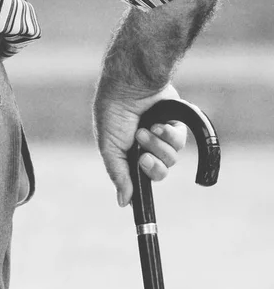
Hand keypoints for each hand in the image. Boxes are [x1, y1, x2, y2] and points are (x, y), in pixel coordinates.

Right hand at [93, 83, 186, 207]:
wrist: (129, 86)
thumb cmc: (113, 114)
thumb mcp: (109, 148)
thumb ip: (118, 175)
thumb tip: (122, 203)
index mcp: (127, 156)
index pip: (140, 179)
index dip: (144, 181)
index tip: (140, 178)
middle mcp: (145, 149)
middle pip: (160, 172)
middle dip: (152, 164)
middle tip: (143, 154)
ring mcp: (161, 138)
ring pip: (171, 158)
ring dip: (158, 146)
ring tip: (147, 130)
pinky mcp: (175, 126)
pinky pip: (180, 141)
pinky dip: (170, 135)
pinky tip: (159, 124)